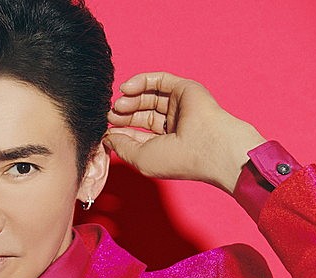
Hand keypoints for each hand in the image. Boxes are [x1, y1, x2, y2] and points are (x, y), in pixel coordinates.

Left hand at [105, 72, 265, 192]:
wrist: (208, 147)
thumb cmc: (177, 159)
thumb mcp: (140, 158)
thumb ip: (121, 146)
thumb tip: (107, 137)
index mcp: (166, 145)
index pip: (139, 134)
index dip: (121, 129)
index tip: (107, 129)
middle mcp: (174, 125)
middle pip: (142, 114)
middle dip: (124, 113)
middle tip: (110, 114)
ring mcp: (179, 106)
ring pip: (149, 97)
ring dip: (130, 99)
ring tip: (117, 105)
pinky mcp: (184, 89)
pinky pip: (159, 80)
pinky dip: (141, 81)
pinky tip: (126, 88)